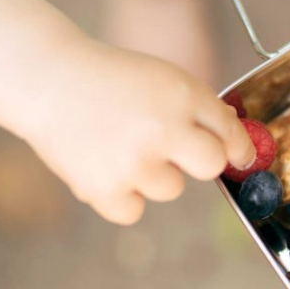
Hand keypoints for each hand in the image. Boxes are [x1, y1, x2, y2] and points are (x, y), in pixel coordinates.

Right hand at [19, 35, 254, 224]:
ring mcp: (134, 163)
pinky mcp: (105, 189)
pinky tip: (106, 166)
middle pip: (211, 166)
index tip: (241, 157)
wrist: (48, 80)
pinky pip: (134, 210)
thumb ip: (200, 109)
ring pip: (171, 188)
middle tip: (178, 151)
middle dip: (203, 161)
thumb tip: (236, 145)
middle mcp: (164, 130)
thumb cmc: (113, 80)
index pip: (229, 133)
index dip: (239, 149)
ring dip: (155, 175)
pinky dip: (123, 196)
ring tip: (123, 146)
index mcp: (183, 96)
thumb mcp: (165, 79)